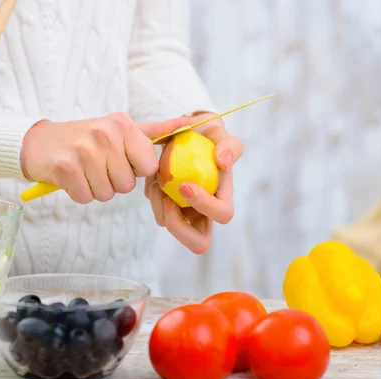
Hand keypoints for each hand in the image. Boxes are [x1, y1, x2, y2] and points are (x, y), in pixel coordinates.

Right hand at [21, 112, 189, 203]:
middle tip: (96, 165)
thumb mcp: (120, 129)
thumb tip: (188, 124)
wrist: (40, 142)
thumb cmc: (87, 139)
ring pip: (107, 193)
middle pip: (127, 184)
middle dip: (113, 182)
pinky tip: (71, 177)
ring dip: (95, 188)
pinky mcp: (66, 166)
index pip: (148, 167)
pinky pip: (86, 197)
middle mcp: (105, 133)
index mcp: (123, 124)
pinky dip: (79, 193)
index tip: (118, 160)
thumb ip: (155, 131)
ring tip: (84, 170)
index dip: (134, 171)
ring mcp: (84, 149)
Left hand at [144, 112, 243, 253]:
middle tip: (166, 200)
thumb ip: (229, 145)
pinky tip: (154, 178)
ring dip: (157, 205)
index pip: (222, 215)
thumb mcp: (221, 134)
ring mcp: (185, 212)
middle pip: (198, 243)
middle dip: (178, 226)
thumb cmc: (208, 136)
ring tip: (156, 179)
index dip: (204, 205)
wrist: (189, 135)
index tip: (184, 184)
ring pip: (169, 226)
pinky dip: (150, 196)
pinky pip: (157, 212)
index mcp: (223, 197)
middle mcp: (205, 212)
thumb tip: (222, 162)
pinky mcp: (168, 207)